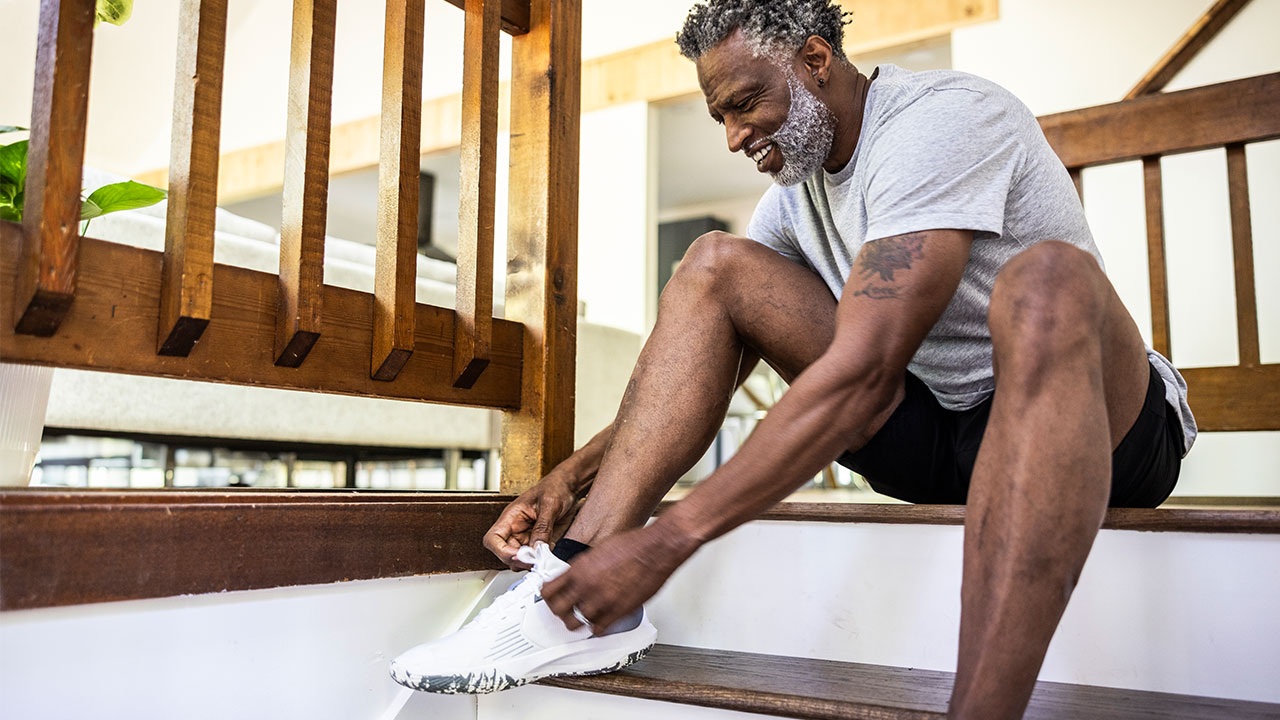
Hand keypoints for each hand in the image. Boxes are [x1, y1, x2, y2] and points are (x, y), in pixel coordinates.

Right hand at [484, 474, 580, 569]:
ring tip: (544, 557)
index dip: (501, 551)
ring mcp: (526, 538)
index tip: (519, 555)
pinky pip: (535, 558)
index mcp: (511, 517)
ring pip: (519, 560)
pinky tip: (550, 553)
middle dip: (519, 561)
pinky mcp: (538, 543)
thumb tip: (537, 548)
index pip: (493, 539)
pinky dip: (541, 561)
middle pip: (505, 554)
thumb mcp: (550, 505)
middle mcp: (515, 530)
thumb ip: (543, 527)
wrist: (568, 488)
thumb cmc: (554, 488)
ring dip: (530, 563)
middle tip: (537, 560)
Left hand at [541, 523, 698, 631]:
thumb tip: (575, 578)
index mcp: (579, 568)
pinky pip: (598, 629)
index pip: (548, 591)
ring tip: (583, 618)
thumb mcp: (598, 551)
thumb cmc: (633, 545)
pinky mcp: (618, 611)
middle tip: (566, 612)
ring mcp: (602, 600)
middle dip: (560, 612)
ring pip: (577, 623)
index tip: (552, 599)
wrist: (656, 549)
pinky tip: (600, 621)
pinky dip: (597, 627)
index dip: (548, 597)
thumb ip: (583, 568)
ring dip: (579, 621)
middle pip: (558, 611)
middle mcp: (586, 585)